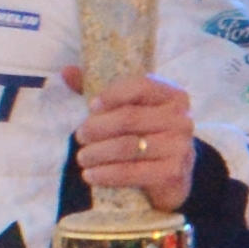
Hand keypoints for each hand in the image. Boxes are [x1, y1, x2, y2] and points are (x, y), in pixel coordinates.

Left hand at [65, 68, 201, 206]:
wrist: (172, 173)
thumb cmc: (146, 135)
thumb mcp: (130, 110)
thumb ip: (102, 93)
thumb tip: (66, 72)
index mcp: (173, 96)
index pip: (140, 86)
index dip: (112, 94)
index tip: (91, 106)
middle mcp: (182, 119)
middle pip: (130, 118)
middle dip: (98, 127)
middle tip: (80, 136)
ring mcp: (180, 147)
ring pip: (128, 146)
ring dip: (98, 153)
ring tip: (82, 158)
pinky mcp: (172, 173)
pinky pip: (132, 172)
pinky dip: (106, 174)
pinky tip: (91, 175)